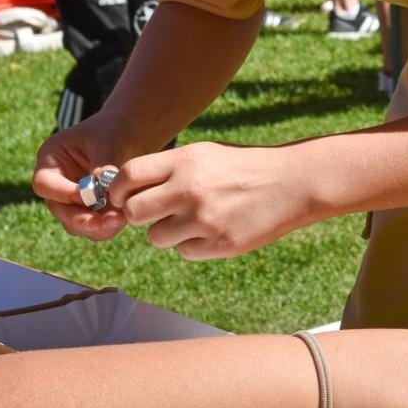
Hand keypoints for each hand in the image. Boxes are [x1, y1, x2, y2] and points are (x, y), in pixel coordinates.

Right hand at [31, 117, 135, 240]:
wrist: (131, 134)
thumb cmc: (114, 130)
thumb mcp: (107, 142)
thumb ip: (102, 166)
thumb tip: (103, 188)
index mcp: (51, 159)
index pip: (44, 184)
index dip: (64, 194)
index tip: (90, 196)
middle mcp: (57, 183)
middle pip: (58, 210)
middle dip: (82, 218)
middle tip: (107, 221)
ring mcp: (72, 200)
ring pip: (75, 224)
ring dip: (96, 227)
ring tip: (120, 219)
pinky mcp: (90, 211)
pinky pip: (93, 228)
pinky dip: (106, 227)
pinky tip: (124, 218)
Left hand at [110, 142, 314, 259]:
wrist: (290, 183)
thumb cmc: (242, 166)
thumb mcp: (204, 154)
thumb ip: (167, 170)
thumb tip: (127, 189)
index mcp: (184, 162)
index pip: (128, 176)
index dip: (117, 190)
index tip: (121, 196)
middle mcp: (189, 190)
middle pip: (133, 213)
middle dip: (138, 215)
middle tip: (155, 212)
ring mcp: (204, 220)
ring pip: (156, 238)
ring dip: (167, 232)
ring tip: (192, 219)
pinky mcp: (219, 244)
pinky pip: (184, 252)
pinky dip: (193, 245)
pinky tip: (214, 229)